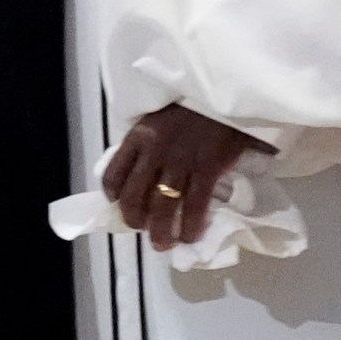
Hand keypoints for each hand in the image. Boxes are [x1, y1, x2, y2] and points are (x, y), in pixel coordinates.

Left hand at [101, 102, 273, 249]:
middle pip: (135, 195)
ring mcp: (180, 160)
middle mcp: (154, 151)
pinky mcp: (207, 167)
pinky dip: (191, 225)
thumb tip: (141, 175)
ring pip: (163, 205)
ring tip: (164, 245)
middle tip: (143, 232)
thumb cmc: (193, 109)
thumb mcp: (158, 120)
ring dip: (162, 231)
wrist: (227, 94)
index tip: (119, 207)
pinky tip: (190, 236)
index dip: (113, 196)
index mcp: (138, 137)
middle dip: (135, 220)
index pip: (113, 173)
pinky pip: (195, 204)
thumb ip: (147, 145)